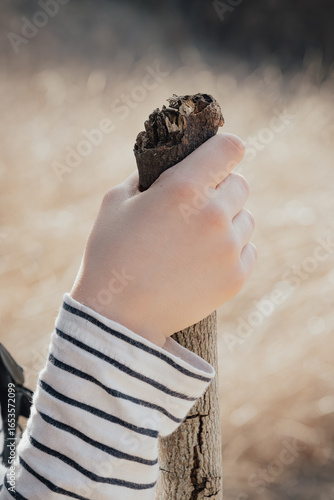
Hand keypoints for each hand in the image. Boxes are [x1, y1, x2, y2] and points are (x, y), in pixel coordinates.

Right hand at [71, 133, 256, 346]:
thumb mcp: (116, 201)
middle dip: (220, 189)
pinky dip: (232, 250)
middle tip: (195, 207)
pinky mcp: (236, 277)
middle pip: (241, 184)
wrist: (119, 315)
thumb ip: (149, 175)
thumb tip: (174, 165)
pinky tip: (205, 260)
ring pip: (246, 218)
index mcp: (183, 188)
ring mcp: (228, 249)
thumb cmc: (110, 254)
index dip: (223, 150)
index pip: (230, 148)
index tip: (214, 161)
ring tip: (197, 238)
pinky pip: (248, 249)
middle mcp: (214, 215)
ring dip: (228, 221)